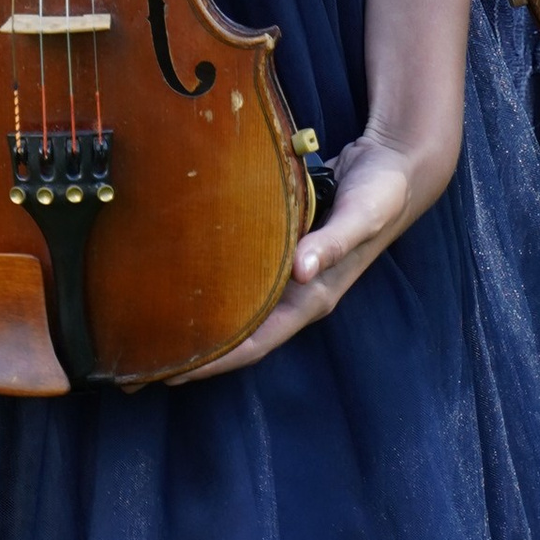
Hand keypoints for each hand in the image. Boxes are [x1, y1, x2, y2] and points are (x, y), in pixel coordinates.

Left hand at [177, 124, 455, 379]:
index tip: (174, 373)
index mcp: (315, 297)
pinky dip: (214, 288)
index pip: (258, 341)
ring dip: (201, 324)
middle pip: (241, 335)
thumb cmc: (383, 193)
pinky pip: (244, 280)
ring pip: (239, 310)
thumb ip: (334, 240)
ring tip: (150, 330)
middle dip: (198, 353)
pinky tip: (183, 284)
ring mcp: (291, 276)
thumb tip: (302, 270)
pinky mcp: (283, 251)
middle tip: (144, 361)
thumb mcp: (364, 214)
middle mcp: (299, 294)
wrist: (395, 166)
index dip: (217, 361)